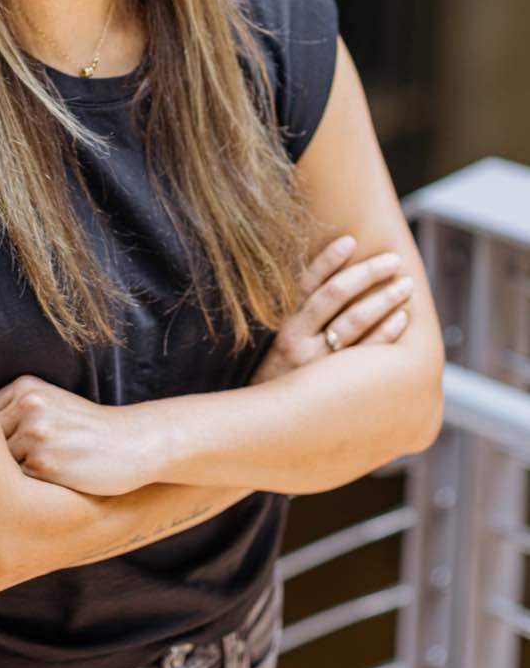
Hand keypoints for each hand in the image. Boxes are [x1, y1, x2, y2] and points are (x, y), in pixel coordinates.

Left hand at [0, 374, 149, 495]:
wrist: (134, 444)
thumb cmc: (88, 430)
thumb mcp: (51, 404)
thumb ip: (13, 413)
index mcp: (26, 387)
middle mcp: (28, 405)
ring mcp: (36, 434)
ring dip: (5, 476)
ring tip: (23, 480)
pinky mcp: (45, 464)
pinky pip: (15, 484)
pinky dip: (23, 490)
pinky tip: (41, 487)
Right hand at [251, 235, 412, 385]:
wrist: (264, 426)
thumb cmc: (279, 379)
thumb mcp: (278, 344)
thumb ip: (301, 318)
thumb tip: (331, 283)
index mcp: (283, 323)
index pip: (308, 282)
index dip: (329, 260)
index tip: (351, 240)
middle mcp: (297, 340)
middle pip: (335, 295)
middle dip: (367, 274)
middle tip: (393, 261)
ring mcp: (316, 364)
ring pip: (354, 321)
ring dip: (384, 299)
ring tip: (405, 285)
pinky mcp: (334, 386)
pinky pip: (367, 353)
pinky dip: (387, 333)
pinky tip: (402, 318)